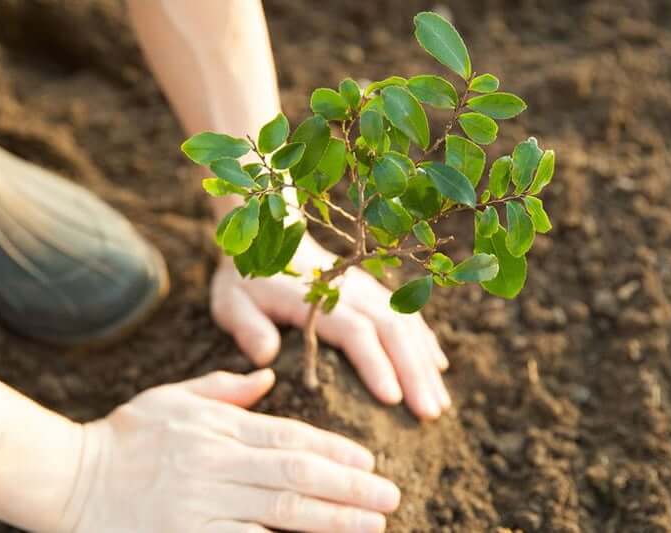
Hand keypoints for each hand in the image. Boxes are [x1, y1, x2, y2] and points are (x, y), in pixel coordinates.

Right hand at [63, 370, 398, 532]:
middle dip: (349, 487)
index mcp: (216, 427)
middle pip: (296, 475)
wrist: (68, 480)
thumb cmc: (125, 437)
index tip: (369, 462)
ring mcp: (202, 505)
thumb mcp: (172, 398)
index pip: (289, 438)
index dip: (335, 450)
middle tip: (389, 496)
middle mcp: (215, 464)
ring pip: (281, 512)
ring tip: (372, 523)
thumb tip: (266, 375)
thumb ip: (223, 388)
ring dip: (332, 519)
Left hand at [210, 235, 450, 418]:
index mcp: (315, 297)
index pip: (355, 331)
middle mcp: (349, 290)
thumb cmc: (247, 280)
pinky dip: (424, 341)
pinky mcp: (373, 291)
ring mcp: (365, 288)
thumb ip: (247, 327)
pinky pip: (407, 314)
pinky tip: (438, 367)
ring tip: (440, 404)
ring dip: (424, 363)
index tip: (393, 400)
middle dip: (413, 373)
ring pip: (406, 324)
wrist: (267, 236)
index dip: (375, 364)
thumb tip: (265, 357)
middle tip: (430, 414)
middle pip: (391, 330)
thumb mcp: (231, 302)